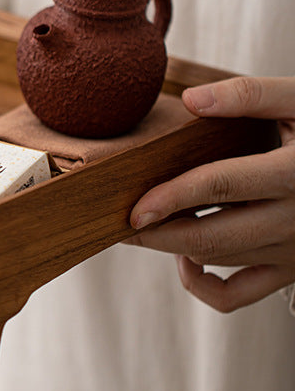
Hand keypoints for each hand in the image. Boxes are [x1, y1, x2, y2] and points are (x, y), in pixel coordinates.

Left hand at [127, 76, 294, 311]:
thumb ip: (250, 95)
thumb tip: (192, 101)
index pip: (219, 187)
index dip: (171, 197)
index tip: (132, 208)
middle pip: (212, 236)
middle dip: (156, 235)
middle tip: (114, 223)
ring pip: (222, 261)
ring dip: (172, 249)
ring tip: (137, 228)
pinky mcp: (293, 269)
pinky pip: (242, 295)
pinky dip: (206, 287)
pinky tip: (185, 260)